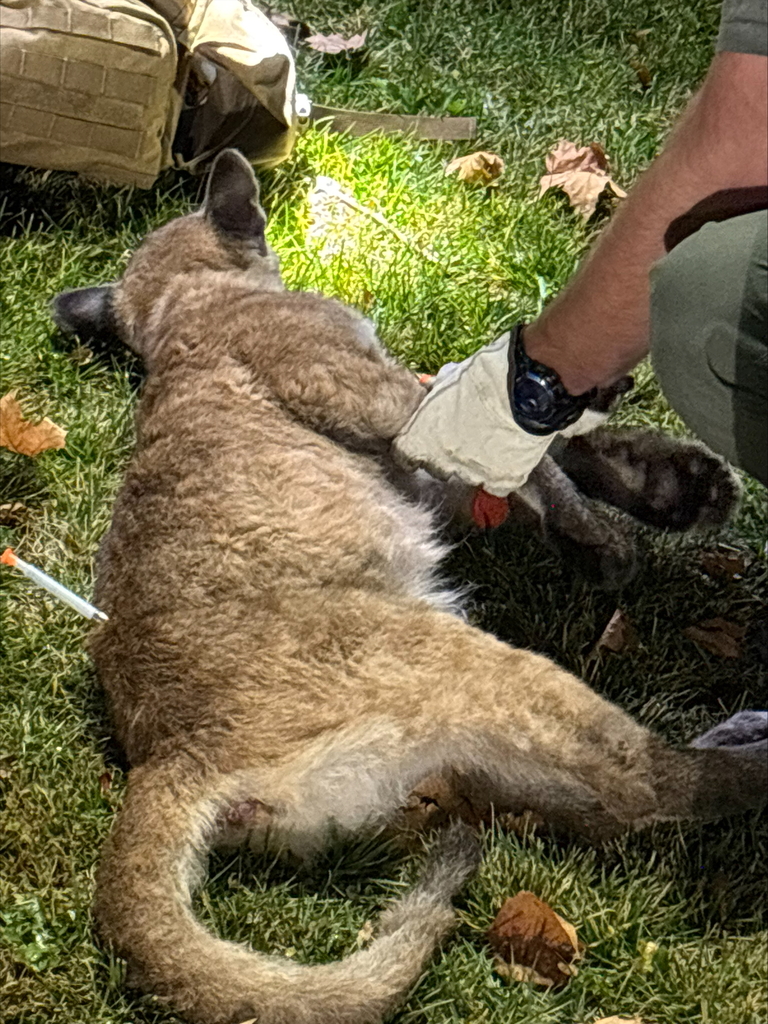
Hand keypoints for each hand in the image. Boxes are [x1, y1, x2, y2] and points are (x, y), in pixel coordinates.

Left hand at [392, 332, 558, 495]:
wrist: (525, 388)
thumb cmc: (485, 377)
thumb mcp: (450, 378)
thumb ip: (437, 393)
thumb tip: (433, 387)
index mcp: (419, 438)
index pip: (404, 456)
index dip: (416, 448)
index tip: (424, 442)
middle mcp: (439, 463)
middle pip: (436, 468)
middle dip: (445, 455)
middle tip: (464, 434)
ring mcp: (470, 475)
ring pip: (466, 476)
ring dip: (474, 463)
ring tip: (490, 439)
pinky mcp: (500, 481)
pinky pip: (495, 486)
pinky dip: (499, 476)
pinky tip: (506, 458)